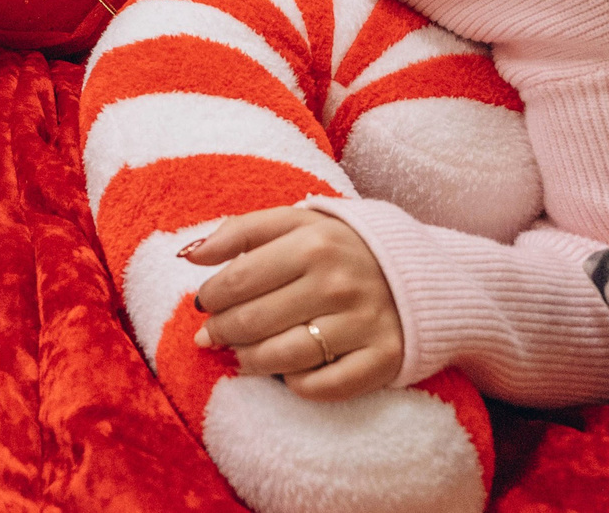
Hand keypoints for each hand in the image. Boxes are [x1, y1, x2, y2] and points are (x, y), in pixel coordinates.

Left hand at [181, 207, 403, 399]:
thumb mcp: (297, 222)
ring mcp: (362, 323)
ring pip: (283, 358)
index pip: (240, 277)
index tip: (203, 305)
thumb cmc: (341, 247)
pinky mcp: (382, 358)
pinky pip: (323, 386)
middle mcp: (338, 282)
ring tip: (240, 356)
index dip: (212, 297)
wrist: (418, 272)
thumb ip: (242, 231)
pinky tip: (287, 373)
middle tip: (211, 336)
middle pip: (255, 320)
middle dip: (222, 332)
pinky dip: (297, 385)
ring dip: (249, 361)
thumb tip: (190, 255)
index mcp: (314, 241)